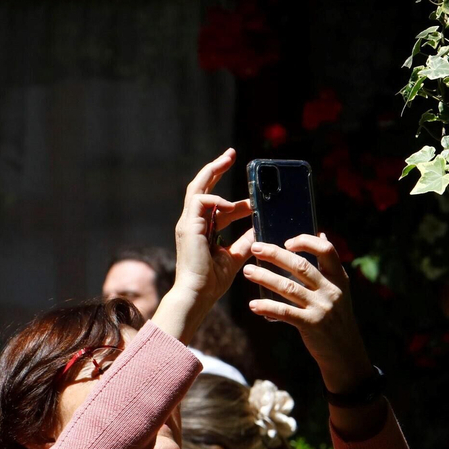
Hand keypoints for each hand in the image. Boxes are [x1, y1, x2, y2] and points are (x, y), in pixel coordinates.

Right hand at [152, 149, 254, 342]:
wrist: (198, 294)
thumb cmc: (212, 281)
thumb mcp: (235, 257)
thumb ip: (245, 241)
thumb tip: (260, 228)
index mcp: (202, 231)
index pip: (216, 207)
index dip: (237, 201)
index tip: (255, 200)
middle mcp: (193, 223)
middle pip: (202, 188)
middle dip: (216, 169)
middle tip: (231, 154)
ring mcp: (188, 223)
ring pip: (198, 188)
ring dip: (213, 171)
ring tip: (228, 158)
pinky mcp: (188, 226)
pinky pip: (200, 200)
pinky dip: (216, 198)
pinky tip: (233, 205)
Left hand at [244, 234, 373, 393]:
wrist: (344, 352)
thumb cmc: (336, 316)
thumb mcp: (339, 289)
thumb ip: (328, 265)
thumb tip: (321, 235)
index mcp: (338, 278)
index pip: (327, 251)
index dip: (307, 241)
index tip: (287, 241)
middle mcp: (331, 290)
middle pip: (301, 266)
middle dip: (275, 255)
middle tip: (255, 248)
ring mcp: (322, 307)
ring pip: (289, 287)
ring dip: (265, 278)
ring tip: (248, 272)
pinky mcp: (311, 325)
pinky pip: (285, 312)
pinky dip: (267, 307)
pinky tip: (253, 304)